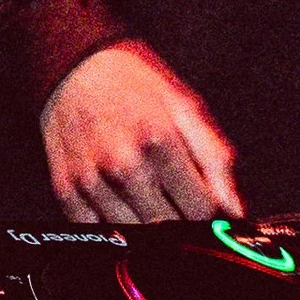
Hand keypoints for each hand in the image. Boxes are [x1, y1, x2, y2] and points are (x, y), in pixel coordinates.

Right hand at [41, 43, 240, 223]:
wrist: (71, 65)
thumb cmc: (133, 85)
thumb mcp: (183, 106)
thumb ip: (214, 158)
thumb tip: (234, 209)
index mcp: (157, 139)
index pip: (200, 209)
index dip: (205, 206)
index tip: (199, 196)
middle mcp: (122, 163)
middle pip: (168, 227)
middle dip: (177, 216)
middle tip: (170, 193)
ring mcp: (91, 179)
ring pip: (134, 234)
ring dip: (143, 221)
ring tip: (141, 190)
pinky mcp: (66, 190)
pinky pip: (98, 230)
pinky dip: (111, 222)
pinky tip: (115, 196)